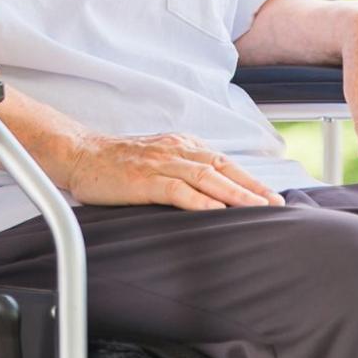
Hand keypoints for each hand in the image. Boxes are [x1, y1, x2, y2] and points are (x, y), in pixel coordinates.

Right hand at [58, 131, 284, 210]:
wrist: (80, 154)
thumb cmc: (116, 163)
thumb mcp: (156, 158)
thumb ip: (182, 169)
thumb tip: (210, 192)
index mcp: (182, 145)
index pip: (224, 162)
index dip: (250, 180)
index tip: (272, 197)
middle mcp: (176, 150)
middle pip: (223, 169)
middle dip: (253, 188)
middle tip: (277, 206)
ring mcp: (160, 162)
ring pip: (207, 178)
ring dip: (235, 195)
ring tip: (258, 210)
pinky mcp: (144, 178)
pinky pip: (178, 189)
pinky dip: (200, 201)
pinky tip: (217, 212)